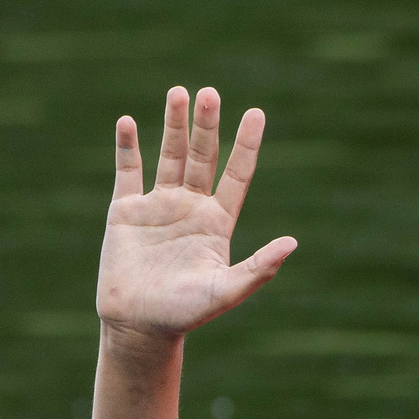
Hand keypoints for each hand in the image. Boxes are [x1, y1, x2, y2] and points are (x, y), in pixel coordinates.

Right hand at [96, 87, 296, 344]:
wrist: (140, 326)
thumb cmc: (186, 313)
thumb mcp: (227, 291)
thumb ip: (259, 268)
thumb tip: (293, 242)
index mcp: (217, 222)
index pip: (237, 174)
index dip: (246, 144)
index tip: (256, 113)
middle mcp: (190, 207)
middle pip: (202, 156)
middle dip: (206, 125)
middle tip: (210, 93)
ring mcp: (158, 206)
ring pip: (168, 156)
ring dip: (173, 125)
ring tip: (179, 91)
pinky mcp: (125, 211)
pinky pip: (127, 171)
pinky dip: (127, 146)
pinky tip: (129, 121)